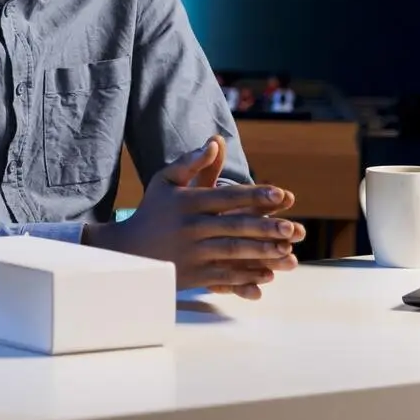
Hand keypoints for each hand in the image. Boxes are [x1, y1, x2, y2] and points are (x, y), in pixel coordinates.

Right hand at [86, 136, 303, 298]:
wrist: (127, 250)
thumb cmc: (152, 211)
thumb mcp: (164, 181)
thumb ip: (191, 163)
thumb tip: (215, 142)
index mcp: (186, 202)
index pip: (226, 196)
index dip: (255, 195)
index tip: (282, 195)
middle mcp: (189, 226)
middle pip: (233, 225)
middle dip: (266, 227)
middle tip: (293, 228)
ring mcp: (190, 252)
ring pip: (231, 251)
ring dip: (261, 252)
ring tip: (287, 251)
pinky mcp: (191, 275)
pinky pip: (223, 276)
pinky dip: (246, 277)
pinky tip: (267, 275)